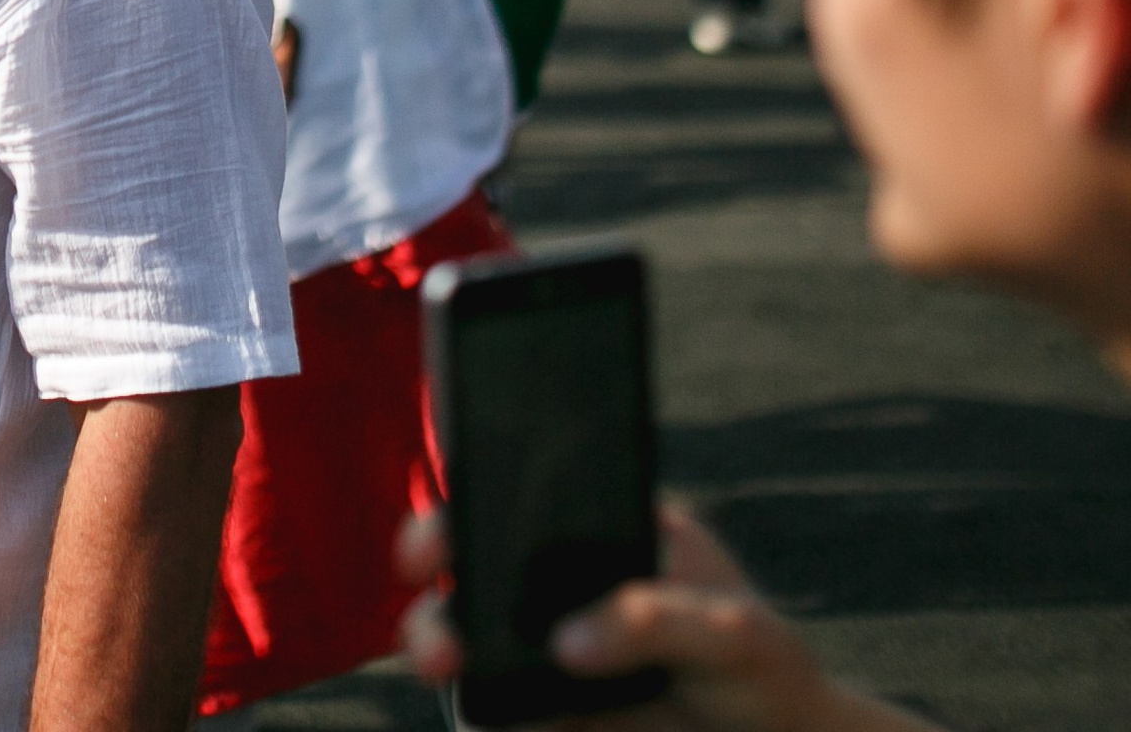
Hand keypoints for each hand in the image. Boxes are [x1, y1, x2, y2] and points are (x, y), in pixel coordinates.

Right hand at [396, 504, 906, 731]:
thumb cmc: (771, 675)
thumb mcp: (733, 630)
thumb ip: (653, 620)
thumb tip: (562, 645)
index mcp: (610, 530)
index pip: (530, 487)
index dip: (473, 484)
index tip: (449, 498)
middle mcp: (567, 581)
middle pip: (477, 551)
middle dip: (432, 552)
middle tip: (422, 569)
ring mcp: (553, 647)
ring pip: (466, 626)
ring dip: (436, 634)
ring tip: (442, 662)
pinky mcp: (553, 715)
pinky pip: (494, 704)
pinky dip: (475, 707)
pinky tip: (479, 712)